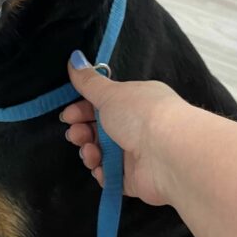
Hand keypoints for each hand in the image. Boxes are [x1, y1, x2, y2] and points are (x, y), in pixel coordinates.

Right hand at [61, 51, 184, 206]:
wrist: (168, 153)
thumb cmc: (139, 115)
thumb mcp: (110, 93)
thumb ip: (88, 82)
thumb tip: (73, 58)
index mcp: (135, 102)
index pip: (103, 105)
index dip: (82, 110)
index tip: (68, 115)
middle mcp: (136, 126)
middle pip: (99, 130)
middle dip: (81, 132)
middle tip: (76, 134)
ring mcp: (136, 154)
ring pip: (101, 154)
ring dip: (89, 152)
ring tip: (90, 152)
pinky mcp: (134, 179)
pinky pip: (110, 176)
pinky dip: (102, 172)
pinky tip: (100, 167)